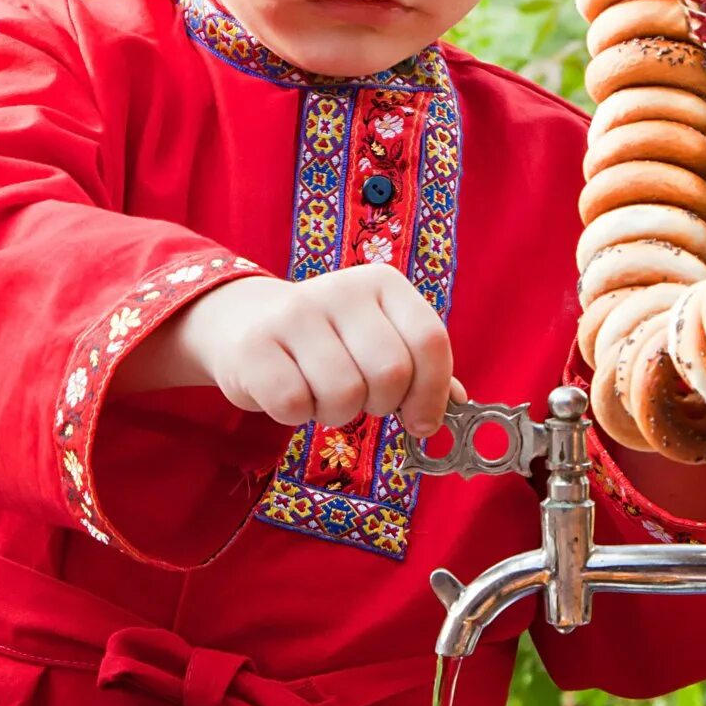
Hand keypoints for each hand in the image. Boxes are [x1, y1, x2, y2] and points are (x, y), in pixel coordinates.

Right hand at [146, 264, 458, 436]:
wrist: (244, 321)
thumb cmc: (327, 340)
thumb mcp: (378, 338)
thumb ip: (420, 367)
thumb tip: (460, 404)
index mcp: (383, 283)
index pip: (429, 341)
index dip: (433, 392)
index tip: (421, 421)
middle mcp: (341, 289)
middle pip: (391, 372)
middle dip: (381, 404)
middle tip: (360, 399)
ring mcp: (294, 313)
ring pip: (344, 395)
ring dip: (336, 413)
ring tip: (319, 392)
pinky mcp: (254, 346)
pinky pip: (294, 405)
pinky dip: (297, 415)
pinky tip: (290, 393)